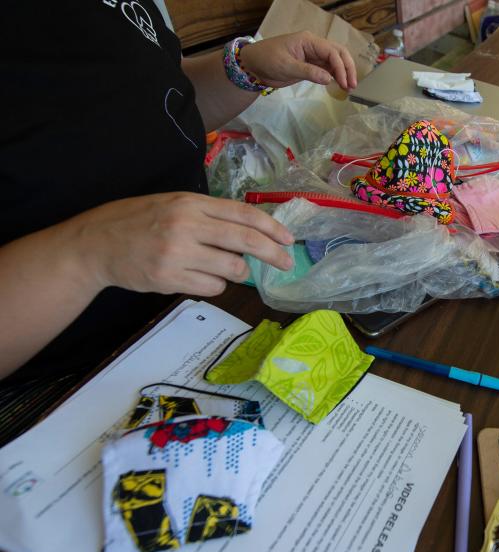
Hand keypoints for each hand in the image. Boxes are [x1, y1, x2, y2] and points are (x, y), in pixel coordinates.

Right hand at [67, 193, 293, 296]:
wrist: (95, 245)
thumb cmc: (138, 222)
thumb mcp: (174, 205)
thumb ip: (210, 215)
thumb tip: (253, 231)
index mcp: (190, 203)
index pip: (243, 214)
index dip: (272, 228)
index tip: (289, 239)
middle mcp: (186, 225)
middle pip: (246, 241)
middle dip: (273, 254)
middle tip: (286, 263)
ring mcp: (178, 253)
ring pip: (232, 269)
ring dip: (236, 272)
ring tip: (219, 267)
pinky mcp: (170, 279)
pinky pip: (213, 288)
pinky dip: (215, 285)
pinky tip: (198, 277)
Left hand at [239, 31, 357, 91]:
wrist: (253, 66)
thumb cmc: (266, 60)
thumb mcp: (286, 66)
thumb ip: (308, 72)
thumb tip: (329, 79)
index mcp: (308, 40)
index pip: (331, 52)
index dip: (341, 67)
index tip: (345, 82)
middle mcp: (314, 46)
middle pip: (338, 53)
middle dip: (347, 68)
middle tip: (352, 85)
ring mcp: (313, 55)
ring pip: (335, 61)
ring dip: (344, 72)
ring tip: (349, 88)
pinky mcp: (311, 65)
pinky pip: (328, 68)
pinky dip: (336, 76)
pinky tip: (340, 85)